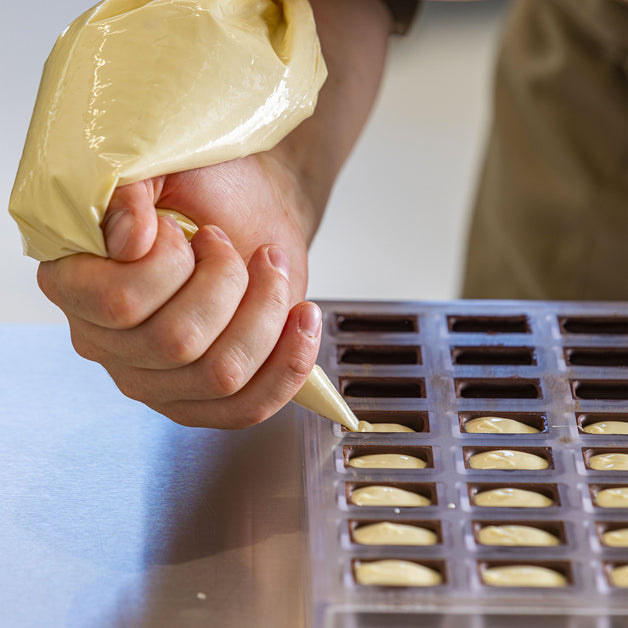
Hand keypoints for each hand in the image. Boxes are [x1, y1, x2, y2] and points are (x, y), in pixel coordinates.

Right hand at [37, 151, 321, 428]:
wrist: (251, 210)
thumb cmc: (208, 190)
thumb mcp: (164, 165)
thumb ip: (130, 190)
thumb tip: (129, 240)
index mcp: (78, 286)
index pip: (121, 302)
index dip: (172, 262)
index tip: (190, 230)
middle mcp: (110, 344)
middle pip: (178, 343)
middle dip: (226, 281)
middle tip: (231, 247)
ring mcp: (159, 381)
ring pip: (221, 374)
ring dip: (263, 311)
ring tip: (268, 269)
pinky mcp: (208, 400)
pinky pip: (249, 408)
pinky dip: (289, 362)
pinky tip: (302, 317)